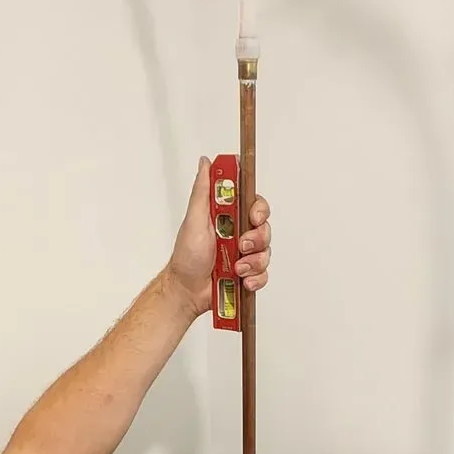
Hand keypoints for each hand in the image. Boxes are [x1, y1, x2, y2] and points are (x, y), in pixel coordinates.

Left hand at [163, 157, 271, 315]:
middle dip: (257, 238)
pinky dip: (255, 278)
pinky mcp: (248, 274)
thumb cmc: (187, 257)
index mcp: (228, 217)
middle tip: (241, 245)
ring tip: (236, 268)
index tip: (253, 216)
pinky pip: (263, 274)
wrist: (187, 290)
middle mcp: (238, 234)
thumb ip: (203, 190)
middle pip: (264, 228)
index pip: (254, 204)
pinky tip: (242, 281)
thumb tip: (205, 163)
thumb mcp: (194, 219)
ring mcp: (244, 255)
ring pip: (266, 252)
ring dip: (253, 261)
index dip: (259, 209)